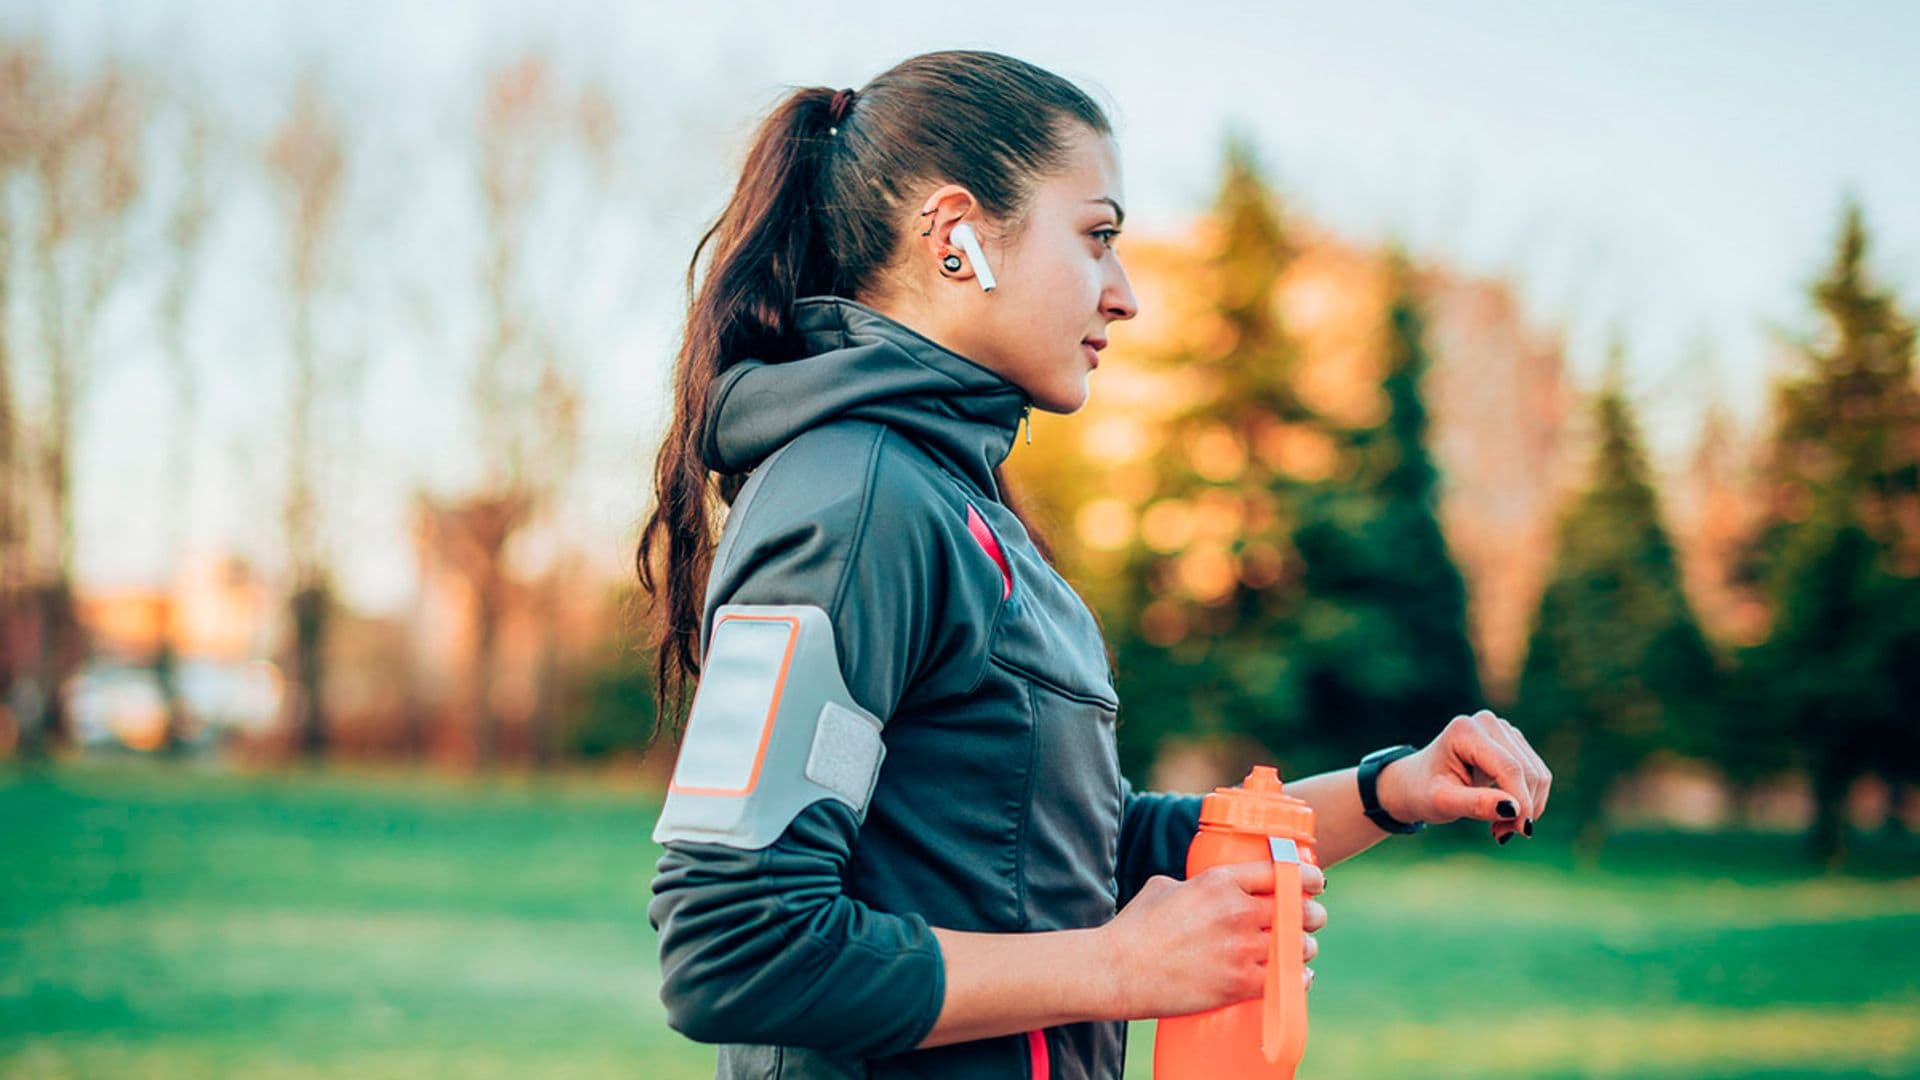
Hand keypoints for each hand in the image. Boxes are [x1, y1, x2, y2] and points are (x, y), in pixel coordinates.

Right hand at [1099, 859, 1326, 1020]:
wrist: (1119, 971)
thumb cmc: (1135, 928)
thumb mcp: (1164, 886)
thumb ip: (1196, 885)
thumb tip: (1207, 891)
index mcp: (1220, 882)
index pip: (1281, 871)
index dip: (1306, 877)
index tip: (1314, 882)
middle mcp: (1238, 912)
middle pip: (1298, 910)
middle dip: (1310, 914)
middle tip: (1311, 918)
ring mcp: (1241, 949)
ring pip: (1298, 946)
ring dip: (1303, 947)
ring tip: (1300, 949)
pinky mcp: (1240, 984)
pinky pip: (1287, 980)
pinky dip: (1297, 979)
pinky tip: (1298, 977)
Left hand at [1378, 709, 1552, 843]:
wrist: (1417, 782)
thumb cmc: (1424, 791)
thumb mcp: (1442, 802)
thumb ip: (1476, 804)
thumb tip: (1514, 809)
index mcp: (1466, 731)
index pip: (1509, 767)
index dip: (1521, 800)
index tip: (1521, 831)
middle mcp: (1488, 723)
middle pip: (1527, 771)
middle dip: (1522, 809)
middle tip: (1500, 835)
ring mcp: (1503, 730)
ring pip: (1538, 775)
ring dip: (1527, 808)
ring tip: (1499, 827)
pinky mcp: (1514, 743)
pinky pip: (1538, 775)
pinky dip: (1528, 800)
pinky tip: (1505, 813)